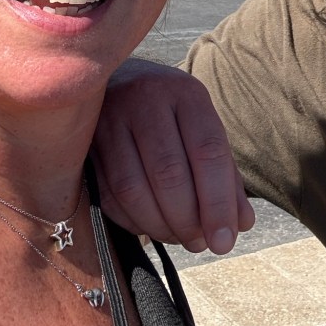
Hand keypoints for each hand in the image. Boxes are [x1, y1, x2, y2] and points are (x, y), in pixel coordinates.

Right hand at [95, 58, 254, 253]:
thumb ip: (224, 175)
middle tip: (199, 244)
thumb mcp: (201, 131)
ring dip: (158, 226)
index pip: (208, 151)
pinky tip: (148, 226)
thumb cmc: (170, 116)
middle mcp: (146, 98)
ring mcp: (110, 116)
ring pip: (133, 188)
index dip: (218, 202)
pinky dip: (131, 221)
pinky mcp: (84, 141)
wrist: (116, 82)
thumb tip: (241, 224)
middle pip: (169, 172)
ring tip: (177, 237)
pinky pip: (107, 194)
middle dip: (187, 220)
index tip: (224, 242)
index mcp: (186, 93)